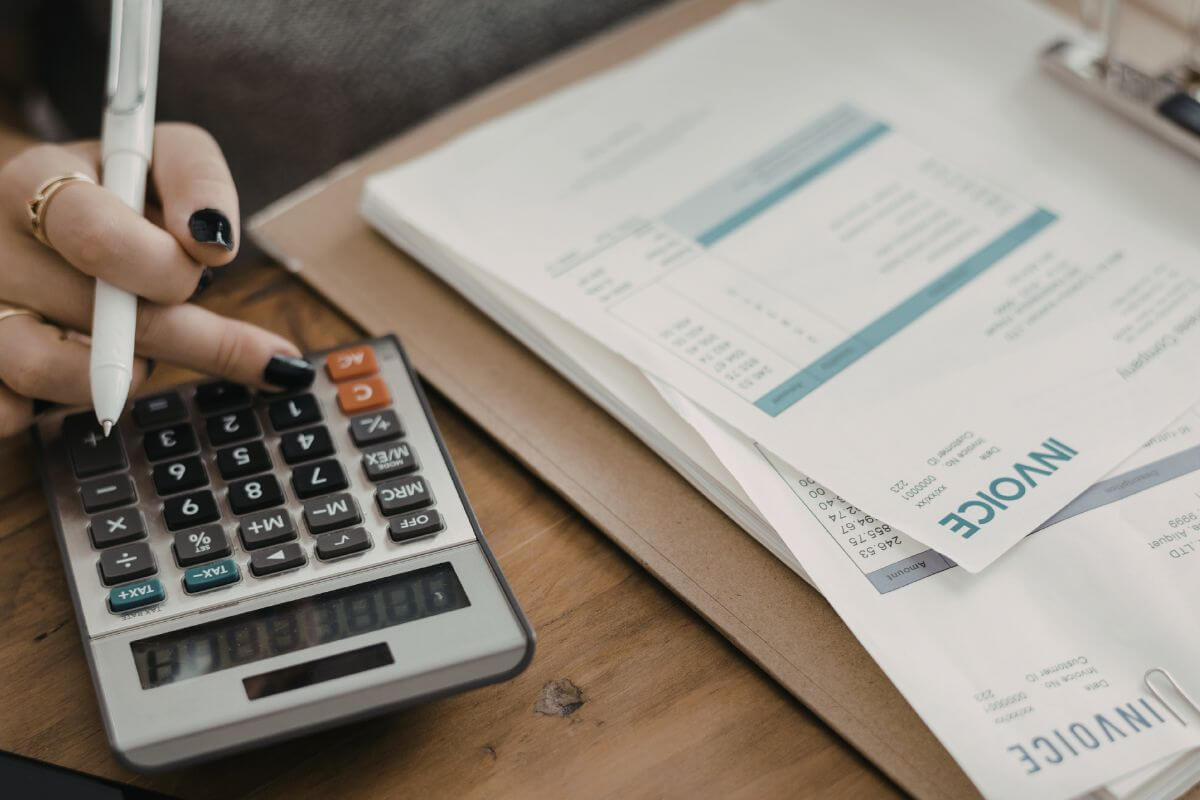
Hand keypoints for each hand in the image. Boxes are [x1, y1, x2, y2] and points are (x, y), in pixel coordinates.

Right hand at [0, 123, 312, 435]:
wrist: (36, 212)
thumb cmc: (115, 189)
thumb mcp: (162, 157)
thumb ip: (198, 181)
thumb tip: (214, 244)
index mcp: (37, 182)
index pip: (92, 234)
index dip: (163, 264)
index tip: (212, 262)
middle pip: (95, 314)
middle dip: (192, 338)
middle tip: (262, 358)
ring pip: (43, 370)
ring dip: (120, 377)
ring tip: (147, 360)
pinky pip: (7, 413)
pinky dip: (51, 410)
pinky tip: (85, 384)